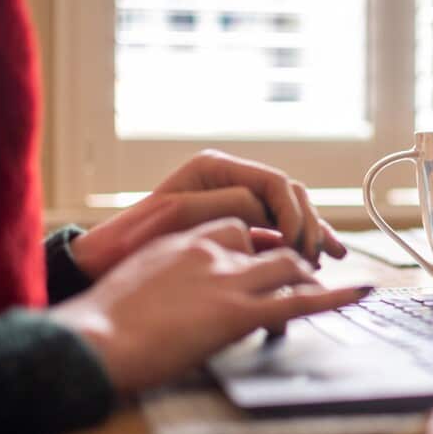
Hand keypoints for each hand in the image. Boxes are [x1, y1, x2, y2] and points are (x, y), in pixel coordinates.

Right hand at [49, 219, 370, 393]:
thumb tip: (187, 285)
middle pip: (271, 236)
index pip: (240, 220)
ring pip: (290, 263)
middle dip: (297, 247)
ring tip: (324, 283)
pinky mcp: (237, 312)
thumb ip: (173, 268)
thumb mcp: (143, 276)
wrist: (94, 339)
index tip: (274, 250)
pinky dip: (336, 296)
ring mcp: (227, 277)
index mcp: (186, 234)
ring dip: (311, 271)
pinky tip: (360, 292)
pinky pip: (299, 300)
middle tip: (312, 264)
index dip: (263, 236)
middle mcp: (212, 247)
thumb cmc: (105, 319)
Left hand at [71, 149, 346, 278]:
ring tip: (327, 258)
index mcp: (215, 168)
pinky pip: (278, 231)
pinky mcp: (237, 229)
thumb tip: (266, 211)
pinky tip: (319, 258)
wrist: (105, 265)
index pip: (273, 183)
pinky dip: (299, 244)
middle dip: (308, 224)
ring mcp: (234, 204)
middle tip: (314, 257)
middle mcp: (229, 181)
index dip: (291, 212)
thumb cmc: (133, 239)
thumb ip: (227, 205)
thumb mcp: (179, 215)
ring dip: (311, 234)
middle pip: (288, 195)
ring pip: (290, 213)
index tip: (295, 243)